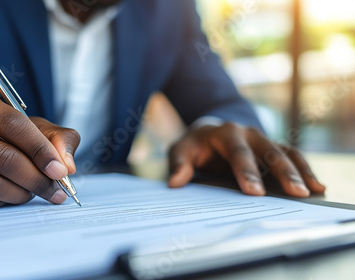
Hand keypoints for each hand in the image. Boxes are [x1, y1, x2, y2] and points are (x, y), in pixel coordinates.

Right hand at [0, 87, 79, 207]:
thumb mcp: (27, 123)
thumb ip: (55, 137)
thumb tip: (67, 164)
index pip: (11, 125)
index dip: (40, 149)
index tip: (60, 170)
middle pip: (1, 157)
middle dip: (36, 178)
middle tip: (55, 189)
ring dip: (21, 193)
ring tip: (36, 192)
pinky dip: (3, 201)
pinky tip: (13, 194)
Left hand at [168, 122, 324, 196]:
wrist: (208, 130)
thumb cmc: (194, 144)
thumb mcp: (180, 150)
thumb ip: (178, 164)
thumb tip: (175, 182)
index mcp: (225, 132)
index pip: (237, 152)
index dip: (246, 172)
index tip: (254, 192)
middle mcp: (248, 133)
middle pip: (268, 151)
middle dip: (282, 172)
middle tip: (295, 193)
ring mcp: (262, 139)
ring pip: (285, 152)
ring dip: (300, 171)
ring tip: (313, 190)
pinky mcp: (271, 148)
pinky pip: (291, 156)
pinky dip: (304, 169)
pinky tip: (317, 185)